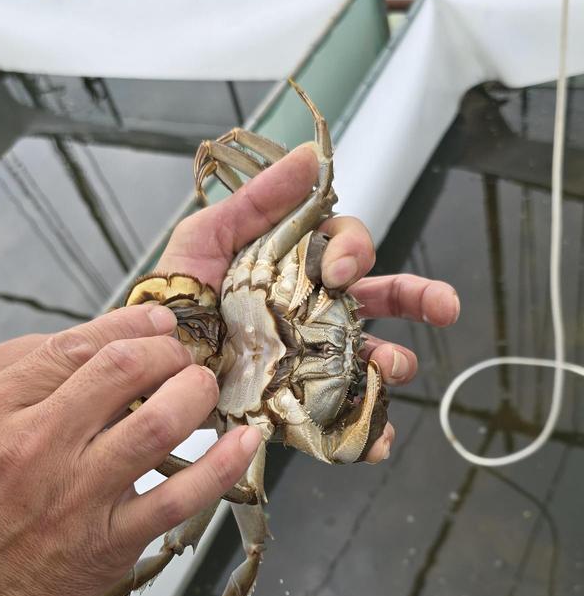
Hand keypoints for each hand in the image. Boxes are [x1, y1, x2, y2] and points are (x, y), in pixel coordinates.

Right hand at [0, 304, 261, 595]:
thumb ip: (28, 386)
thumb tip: (104, 347)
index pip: (75, 346)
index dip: (130, 324)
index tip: (158, 323)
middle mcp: (34, 449)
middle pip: (123, 371)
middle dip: (167, 352)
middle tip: (180, 357)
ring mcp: (77, 497)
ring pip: (159, 424)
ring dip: (196, 393)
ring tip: (203, 388)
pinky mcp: (111, 542)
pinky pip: (180, 497)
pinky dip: (221, 465)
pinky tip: (242, 442)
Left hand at [156, 144, 459, 461]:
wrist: (149, 364)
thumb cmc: (178, 295)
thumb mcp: (209, 235)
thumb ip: (259, 199)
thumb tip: (311, 154)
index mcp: (300, 266)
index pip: (348, 247)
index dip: (354, 252)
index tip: (337, 270)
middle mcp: (317, 311)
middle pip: (383, 298)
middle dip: (421, 298)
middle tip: (445, 307)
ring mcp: (315, 359)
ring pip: (375, 358)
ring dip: (396, 362)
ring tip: (392, 369)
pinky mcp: (302, 405)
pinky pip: (347, 418)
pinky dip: (371, 432)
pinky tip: (377, 440)